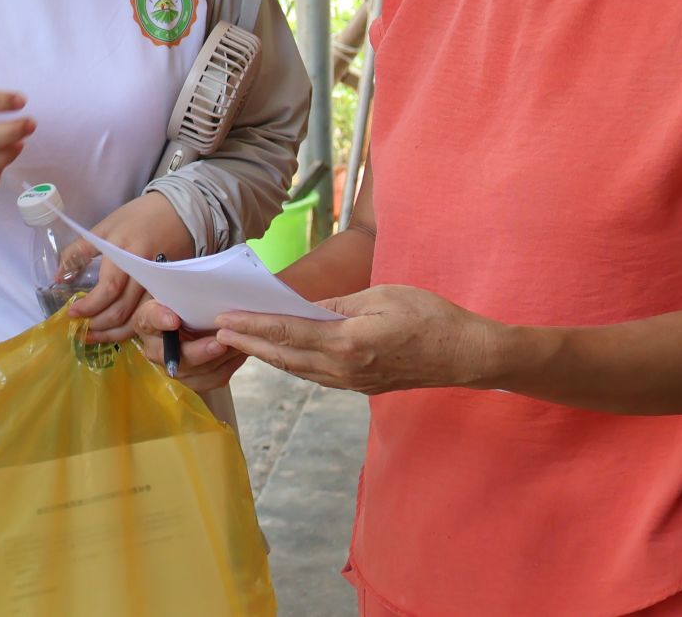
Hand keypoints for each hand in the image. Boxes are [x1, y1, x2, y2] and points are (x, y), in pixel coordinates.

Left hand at [65, 193, 193, 342]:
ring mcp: (160, 283)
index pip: (108, 290)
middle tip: (83, 327)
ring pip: (138, 319)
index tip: (73, 313)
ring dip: (115, 333)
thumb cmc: (136, 217)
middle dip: (99, 324)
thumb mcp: (103, 228)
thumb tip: (58, 277)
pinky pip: (151, 315)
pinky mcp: (170, 290)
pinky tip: (118, 329)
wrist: (178, 211)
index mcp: (125, 253)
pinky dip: (133, 327)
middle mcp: (145, 271)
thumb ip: (79, 252)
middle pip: (123, 310)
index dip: (89, 306)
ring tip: (95, 335)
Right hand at [135, 298, 247, 393]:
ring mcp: (175, 368)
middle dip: (199, 351)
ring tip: (238, 345)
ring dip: (220, 360)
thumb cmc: (184, 303)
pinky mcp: (194, 379)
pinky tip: (240, 352)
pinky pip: (212, 379)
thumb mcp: (179, 292)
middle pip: (174, 356)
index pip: (149, 319)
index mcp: (147, 321)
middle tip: (219, 342)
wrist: (191, 320)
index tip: (174, 320)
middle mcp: (156, 349)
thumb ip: (183, 292)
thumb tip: (199, 294)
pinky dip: (229, 366)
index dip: (160, 319)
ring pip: (198, 372)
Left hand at [213, 284, 501, 394]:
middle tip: (216, 331)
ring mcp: (351, 382)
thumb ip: (339, 304)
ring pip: (296, 368)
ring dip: (266, 354)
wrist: (466, 356)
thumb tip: (305, 308)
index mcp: (348, 342)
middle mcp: (344, 368)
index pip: (288, 332)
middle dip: (248, 342)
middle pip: (284, 355)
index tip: (223, 319)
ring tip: (238, 341)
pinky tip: (278, 353)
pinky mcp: (359, 385)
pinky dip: (290, 362)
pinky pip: (314, 375)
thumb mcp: (383, 296)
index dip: (252, 326)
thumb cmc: (430, 317)